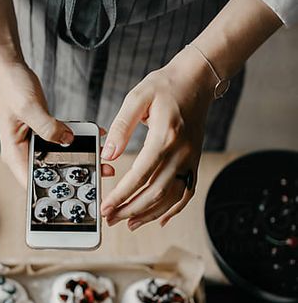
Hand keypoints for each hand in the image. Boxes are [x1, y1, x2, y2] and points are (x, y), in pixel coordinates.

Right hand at [0, 57, 114, 186]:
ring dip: (81, 158)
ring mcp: (34, 144)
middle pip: (51, 173)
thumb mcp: (29, 108)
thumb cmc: (9, 86)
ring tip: (103, 159)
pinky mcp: (43, 132)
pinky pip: (63, 141)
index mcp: (15, 154)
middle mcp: (24, 153)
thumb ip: (48, 128)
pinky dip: (79, 140)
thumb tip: (68, 141)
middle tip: (101, 175)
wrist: (6, 66)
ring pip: (60, 158)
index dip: (54, 193)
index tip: (78, 195)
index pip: (34, 184)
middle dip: (75, 175)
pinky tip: (96, 137)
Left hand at [100, 47, 215, 228]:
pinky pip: (187, 192)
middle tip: (111, 219)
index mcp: (165, 136)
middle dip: (130, 209)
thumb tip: (109, 154)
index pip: (140, 174)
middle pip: (155, 191)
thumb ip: (121, 127)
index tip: (106, 206)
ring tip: (129, 223)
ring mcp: (191, 159)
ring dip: (149, 214)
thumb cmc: (165, 85)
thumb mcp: (137, 98)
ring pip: (171, 197)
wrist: (197, 80)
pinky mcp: (194, 161)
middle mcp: (181, 152)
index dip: (121, 194)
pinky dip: (174, 209)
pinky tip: (160, 220)